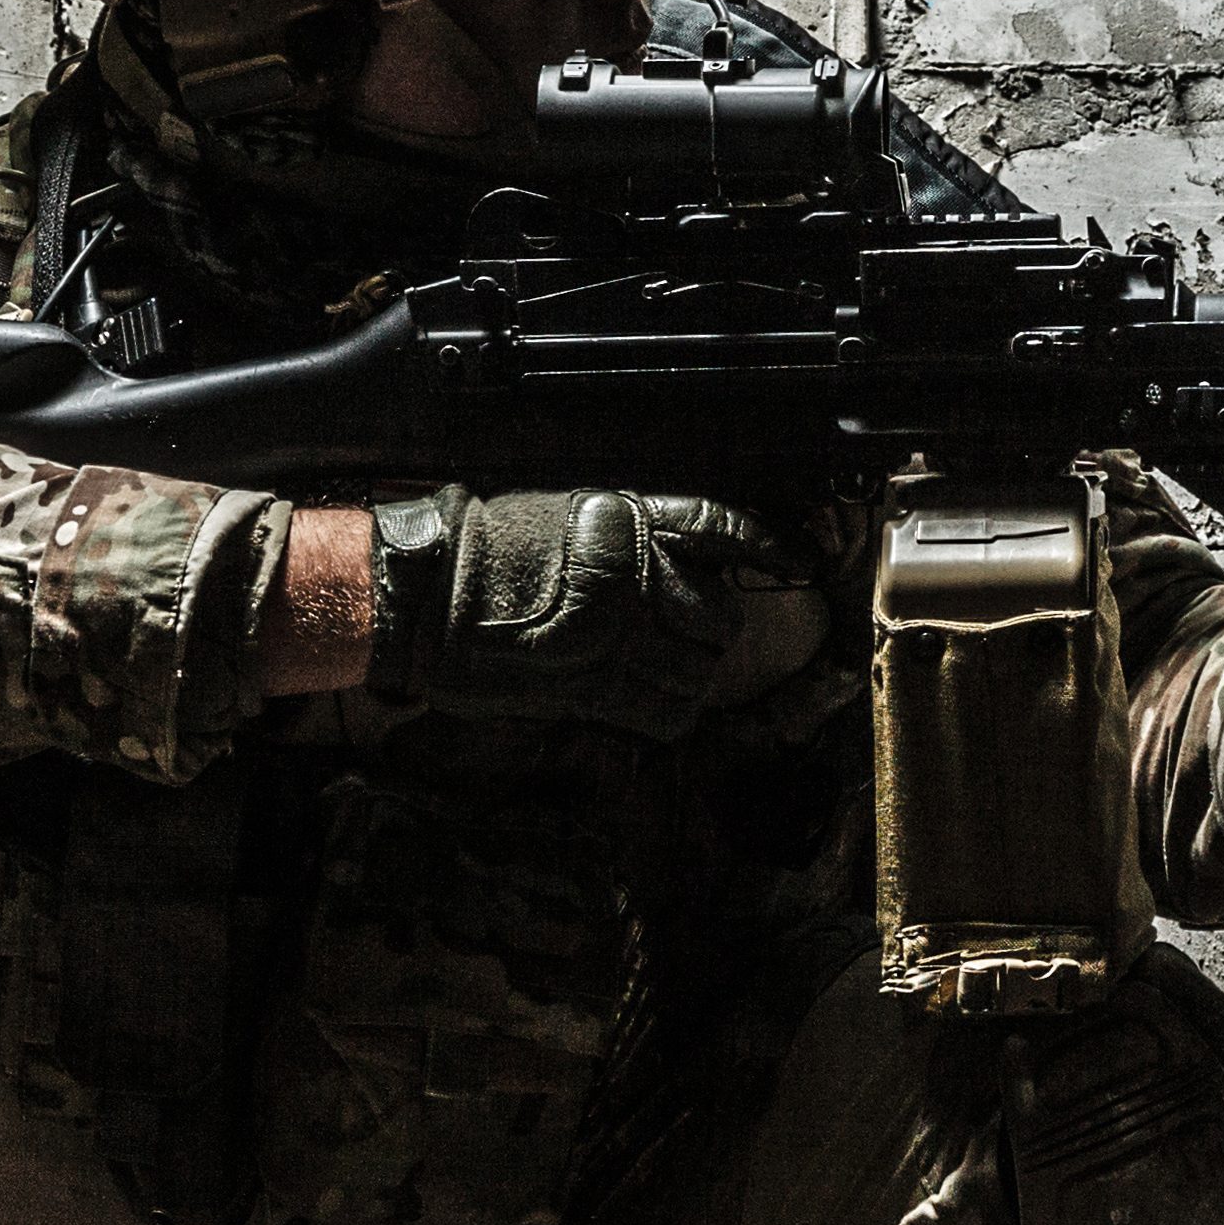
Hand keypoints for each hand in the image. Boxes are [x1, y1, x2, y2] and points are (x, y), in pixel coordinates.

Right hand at [368, 482, 815, 739]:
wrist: (428, 596)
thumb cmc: (488, 550)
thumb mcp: (570, 512)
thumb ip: (636, 536)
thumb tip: (690, 563)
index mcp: (629, 519)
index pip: (724, 529)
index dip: (766, 545)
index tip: (795, 556)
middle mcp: (634, 575)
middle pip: (720, 616)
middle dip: (708, 628)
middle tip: (673, 629)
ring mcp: (618, 634)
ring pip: (700, 671)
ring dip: (684, 674)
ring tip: (645, 663)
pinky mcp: (596, 687)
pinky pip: (669, 712)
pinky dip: (665, 711)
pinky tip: (639, 696)